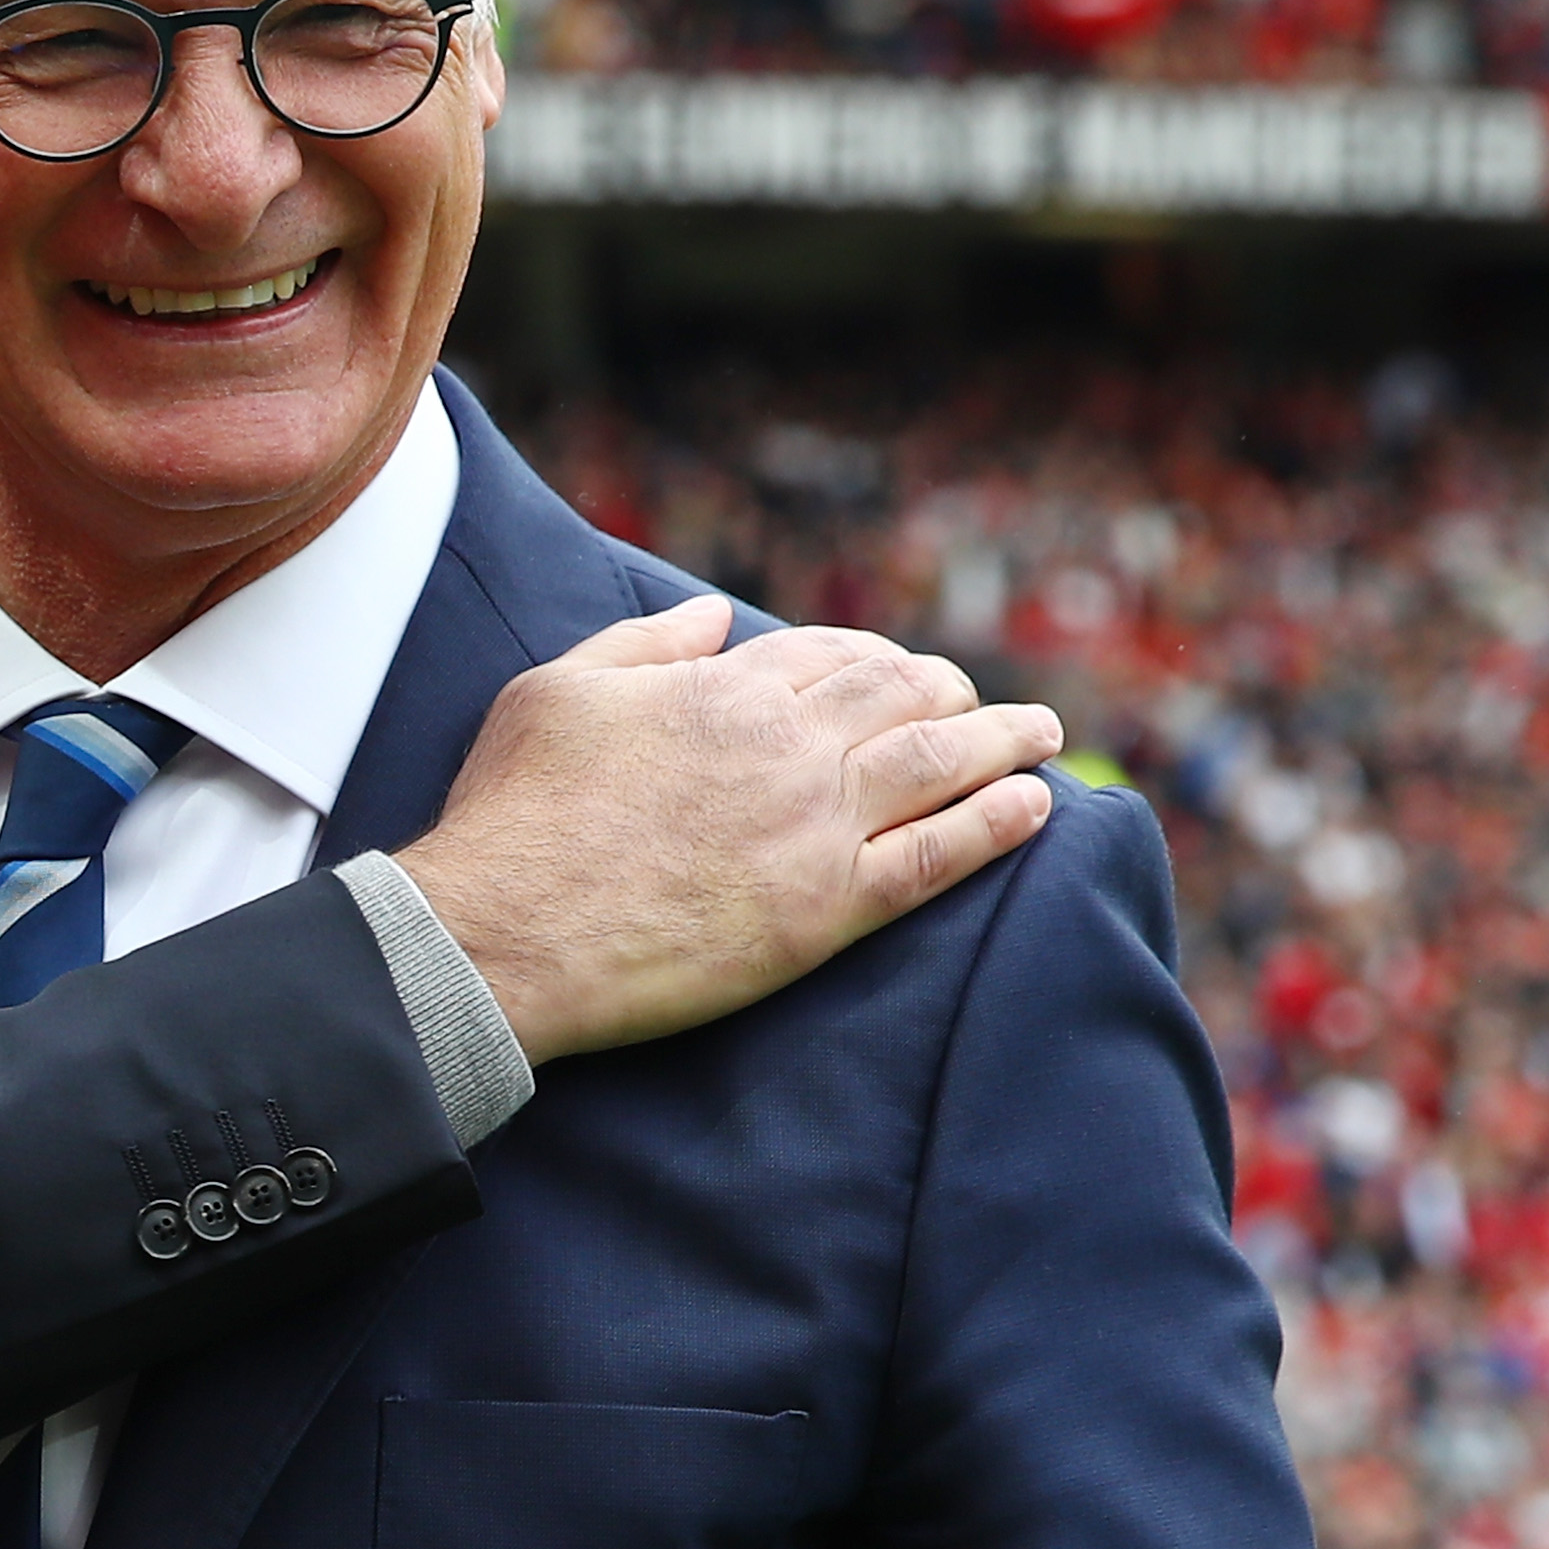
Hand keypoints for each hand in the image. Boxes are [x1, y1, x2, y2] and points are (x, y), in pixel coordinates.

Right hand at [392, 599, 1061, 1062]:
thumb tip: (710, 616)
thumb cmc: (515, 813)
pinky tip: (1035, 808)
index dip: (872, 658)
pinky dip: (996, 826)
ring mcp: (815, 828)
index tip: (895, 671)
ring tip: (1044, 736)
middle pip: (901, 698)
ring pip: (937, 766)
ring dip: (1003, 742)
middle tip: (980, 704)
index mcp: (727, 689)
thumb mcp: (558, 690)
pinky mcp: (826, 911)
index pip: (830, 655)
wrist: (505, 933)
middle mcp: (787, 745)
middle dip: (950, 692)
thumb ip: (644, 645)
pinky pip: (938, 858)